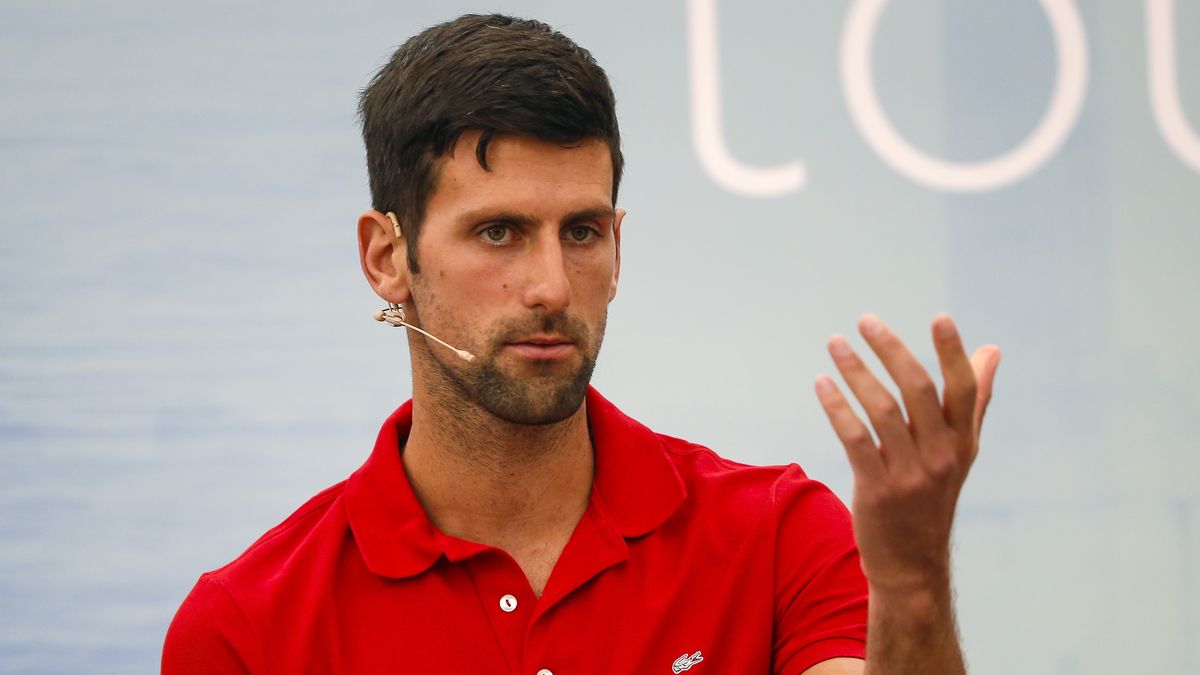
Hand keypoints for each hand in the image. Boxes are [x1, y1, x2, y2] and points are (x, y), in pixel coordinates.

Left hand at [814, 314, 999, 593]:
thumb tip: (992, 350)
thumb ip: (974, 400)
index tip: (940, 318)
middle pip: (918, 390)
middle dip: (892, 350)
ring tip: (836, 343)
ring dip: (856, 371)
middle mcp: (941, 455)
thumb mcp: (960, 452)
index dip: (953, 353)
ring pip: (882, 409)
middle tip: (867, 320)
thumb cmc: (933, 497)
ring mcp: (910, 473)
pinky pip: (854, 438)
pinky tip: (821, 383)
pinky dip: (837, 407)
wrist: (912, 564)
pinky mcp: (877, 489)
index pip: (964, 389)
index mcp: (962, 442)